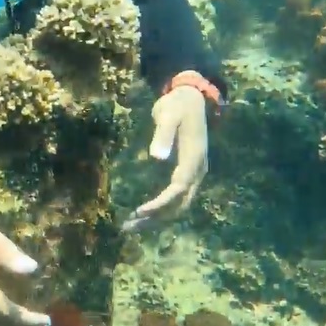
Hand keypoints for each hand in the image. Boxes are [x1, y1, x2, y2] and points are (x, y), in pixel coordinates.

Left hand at [122, 86, 208, 231]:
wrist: (191, 98)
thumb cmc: (177, 105)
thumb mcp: (168, 114)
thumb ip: (163, 135)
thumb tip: (156, 157)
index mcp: (194, 159)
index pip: (178, 189)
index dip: (160, 203)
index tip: (140, 211)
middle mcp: (197, 171)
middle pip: (179, 205)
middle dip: (155, 219)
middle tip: (128, 227)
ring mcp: (194, 174)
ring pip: (178, 205)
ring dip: (157, 218)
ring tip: (130, 225)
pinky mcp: (187, 173)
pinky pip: (176, 199)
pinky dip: (161, 209)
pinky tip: (143, 214)